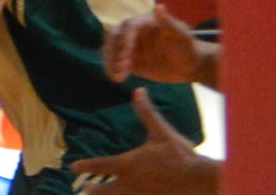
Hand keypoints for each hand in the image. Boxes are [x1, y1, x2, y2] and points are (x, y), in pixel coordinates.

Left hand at [69, 90, 218, 193]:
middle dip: (93, 191)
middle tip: (83, 190)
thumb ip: (147, 112)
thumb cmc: (181, 156)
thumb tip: (138, 90)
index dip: (85, 165)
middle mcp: (130, 184)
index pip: (100, 165)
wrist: (202, 181)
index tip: (73, 166)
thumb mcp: (162, 132)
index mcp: (128, 165)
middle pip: (103, 191)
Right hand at [103, 3, 210, 86]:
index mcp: (141, 23)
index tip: (125, 56)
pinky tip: (117, 79)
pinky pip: (115, 63)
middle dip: (114, 52)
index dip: (125, 41)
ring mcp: (128, 47)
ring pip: (111, 51)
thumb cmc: (186, 46)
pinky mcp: (127, 60)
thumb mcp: (181, 35)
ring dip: (111, 63)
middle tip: (121, 68)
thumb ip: (169, 23)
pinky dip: (112, 70)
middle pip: (114, 38)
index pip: (127, 28)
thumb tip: (159, 6)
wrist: (189, 64)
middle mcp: (130, 33)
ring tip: (117, 77)